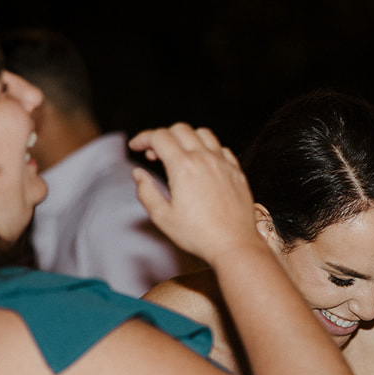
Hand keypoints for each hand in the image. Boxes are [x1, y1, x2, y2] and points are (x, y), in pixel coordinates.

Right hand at [127, 124, 259, 263]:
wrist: (234, 245)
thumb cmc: (200, 235)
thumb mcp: (162, 217)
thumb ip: (145, 191)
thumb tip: (138, 175)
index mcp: (184, 167)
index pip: (159, 137)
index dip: (143, 138)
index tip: (137, 145)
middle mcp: (205, 159)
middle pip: (180, 129)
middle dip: (162, 136)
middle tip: (154, 154)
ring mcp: (223, 163)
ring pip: (202, 133)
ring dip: (185, 138)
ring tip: (178, 155)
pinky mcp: (236, 171)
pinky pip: (221, 148)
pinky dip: (207, 148)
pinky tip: (202, 163)